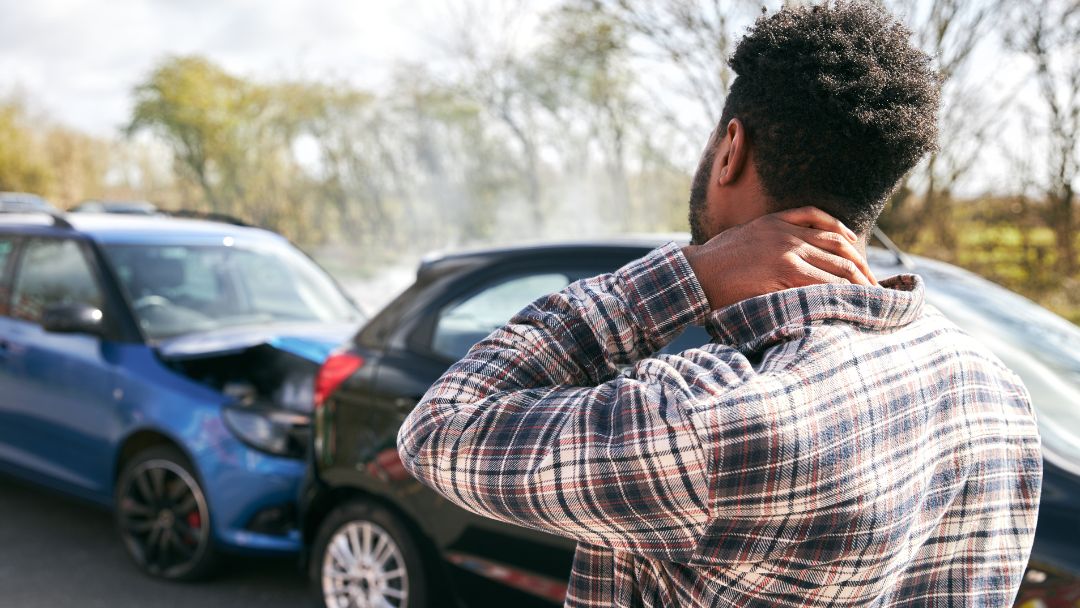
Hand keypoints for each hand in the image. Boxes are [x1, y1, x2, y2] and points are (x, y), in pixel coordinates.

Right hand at [683, 207, 876, 309]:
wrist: (696, 274)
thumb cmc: (713, 262)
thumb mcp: (743, 237)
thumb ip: (768, 238)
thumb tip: (786, 256)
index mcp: (778, 220)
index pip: (827, 225)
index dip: (850, 243)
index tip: (860, 260)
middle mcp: (787, 232)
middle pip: (839, 245)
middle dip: (861, 267)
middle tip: (874, 285)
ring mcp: (787, 251)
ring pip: (836, 265)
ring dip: (858, 282)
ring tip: (871, 297)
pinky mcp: (784, 271)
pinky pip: (822, 281)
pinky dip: (840, 291)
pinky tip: (850, 300)